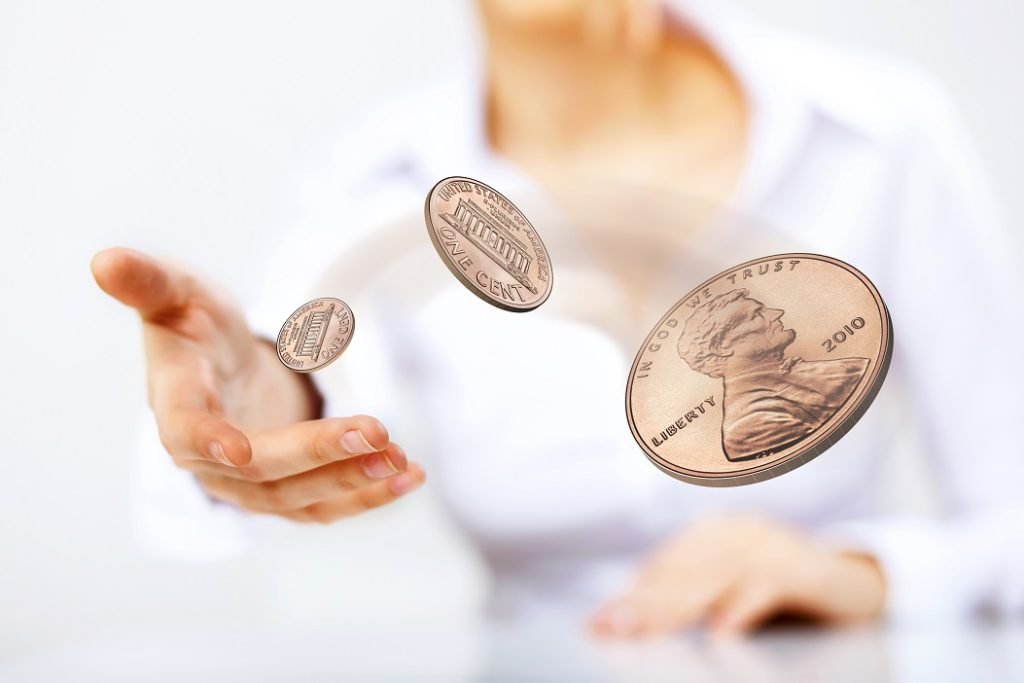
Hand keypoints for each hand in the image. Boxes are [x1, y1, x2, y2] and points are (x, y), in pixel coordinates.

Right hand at [92, 247, 424, 522]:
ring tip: (402, 459)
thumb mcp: (176, 294)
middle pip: (261, 470)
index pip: (186, 430)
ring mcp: (247, 484)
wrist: (218, 370)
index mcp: (174, 405)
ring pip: (298, 498)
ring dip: (351, 482)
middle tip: (375, 430)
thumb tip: (104, 260)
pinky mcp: (284, 493)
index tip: (240, 449)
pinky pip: (323, 507)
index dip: (209, 440)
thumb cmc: (194, 326)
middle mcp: (207, 458)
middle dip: (318, 453)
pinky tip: (410, 475)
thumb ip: (149, 281)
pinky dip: (366, 495)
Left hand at [590, 515, 884, 636]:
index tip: (598, 625)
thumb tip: (632, 620)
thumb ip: (690, 596)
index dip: (630, 597)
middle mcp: (736, 532)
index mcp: (713, 533)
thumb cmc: (780, 591)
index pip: (662, 567)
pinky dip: (740, 608)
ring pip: (715, 577)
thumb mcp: (729, 590)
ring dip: (679, 608)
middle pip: (681, 572)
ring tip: (649, 633)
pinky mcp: (802, 568)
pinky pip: (765, 587)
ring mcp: (769, 545)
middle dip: (643, 604)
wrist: (853, 584)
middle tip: (614, 630)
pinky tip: (719, 631)